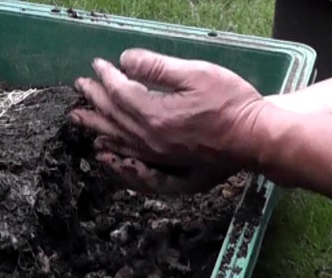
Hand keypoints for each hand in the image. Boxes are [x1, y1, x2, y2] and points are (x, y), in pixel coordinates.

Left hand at [69, 49, 270, 193]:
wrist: (253, 138)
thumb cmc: (230, 103)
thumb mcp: (196, 74)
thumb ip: (157, 68)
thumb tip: (125, 60)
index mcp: (155, 115)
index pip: (120, 93)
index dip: (106, 77)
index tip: (98, 65)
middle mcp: (149, 139)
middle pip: (112, 118)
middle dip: (93, 100)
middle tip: (79, 87)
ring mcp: (155, 154)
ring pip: (117, 140)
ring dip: (96, 126)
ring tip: (79, 118)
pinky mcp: (164, 164)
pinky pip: (129, 160)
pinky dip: (113, 153)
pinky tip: (105, 151)